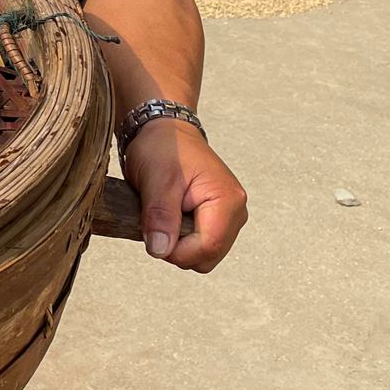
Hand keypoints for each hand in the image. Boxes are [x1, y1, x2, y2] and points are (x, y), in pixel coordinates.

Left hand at [122, 119, 247, 272]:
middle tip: (157, 221)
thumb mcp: (156, 179)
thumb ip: (159, 216)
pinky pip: (200, 245)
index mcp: (227, 202)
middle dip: (178, 249)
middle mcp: (236, 213)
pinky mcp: (218, 220)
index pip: (207, 248)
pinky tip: (171, 217)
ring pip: (203, 255)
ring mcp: (229, 218)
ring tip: (164, 215)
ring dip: (178, 244)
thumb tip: (161, 250)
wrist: (165, 131)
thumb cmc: (163, 148)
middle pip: (207, 257)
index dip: (176, 252)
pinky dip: (182, 239)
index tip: (153, 237)